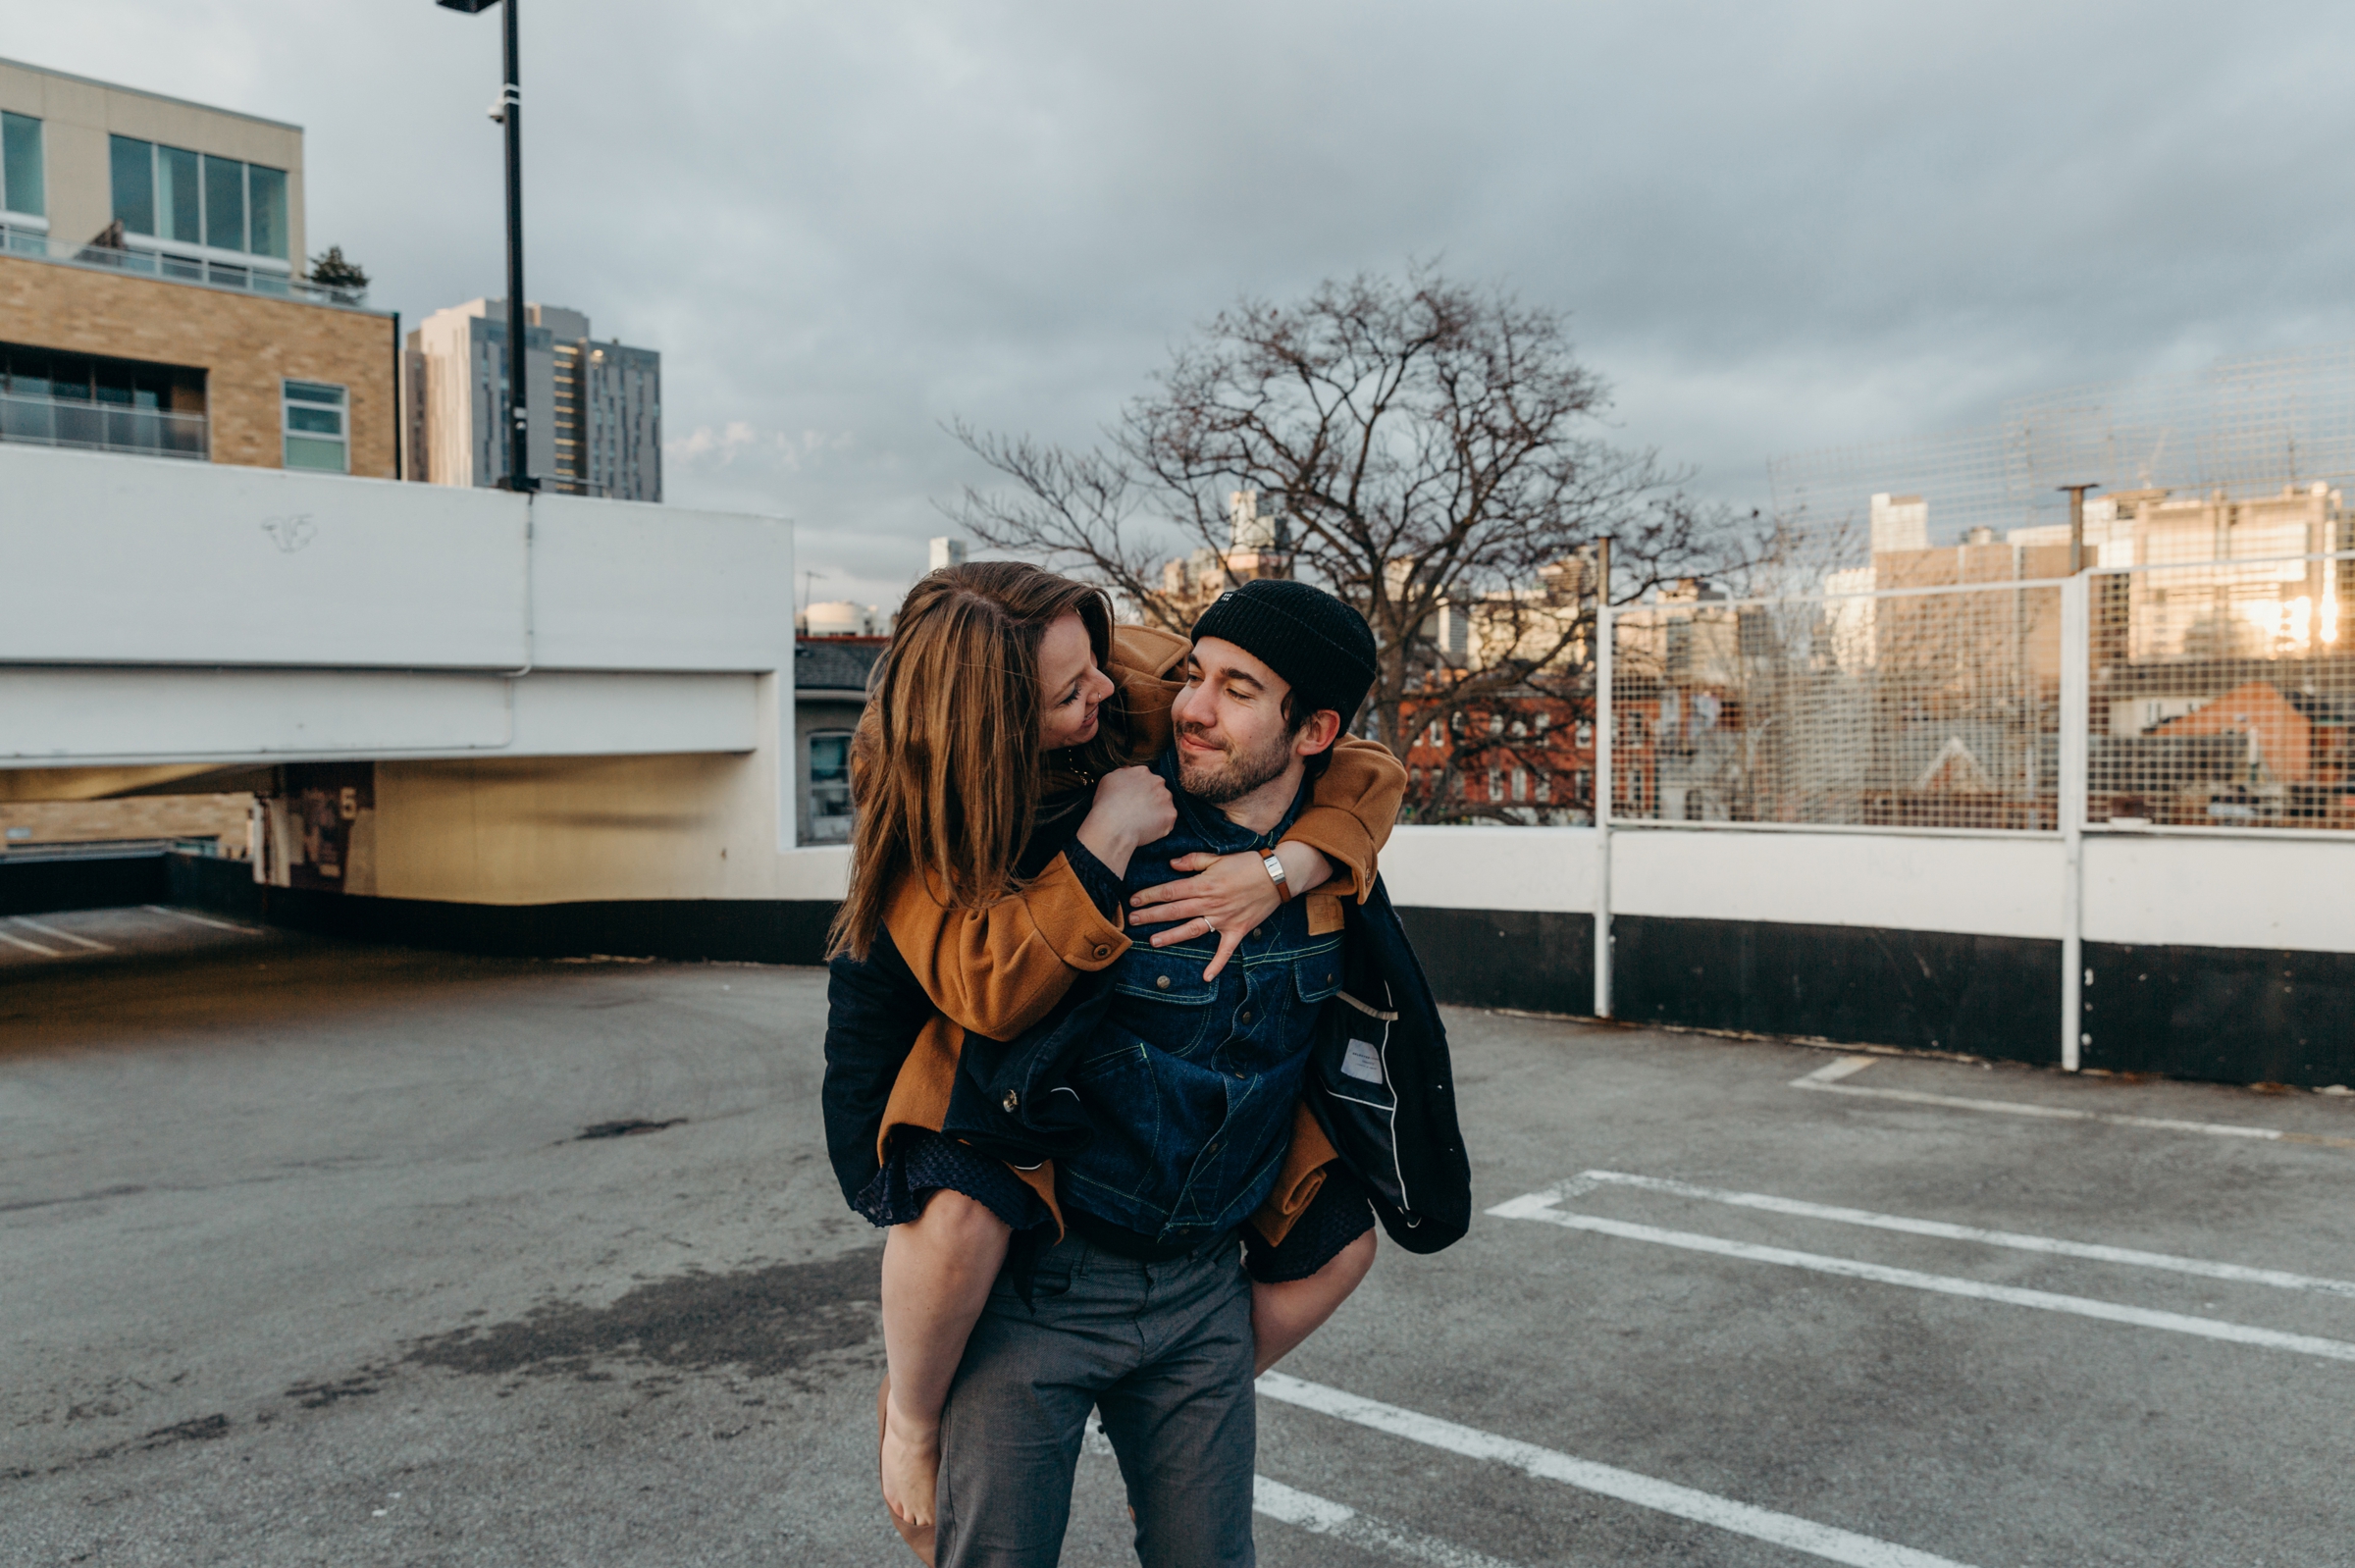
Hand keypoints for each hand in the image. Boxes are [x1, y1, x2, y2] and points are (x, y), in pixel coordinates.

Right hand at [1075, 766, 1174, 878]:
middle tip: (1139, 812)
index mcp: (1142, 772)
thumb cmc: (1106, 804)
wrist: (1113, 825)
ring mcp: (1166, 798)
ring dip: (1157, 812)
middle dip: (1151, 800)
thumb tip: (1128, 772)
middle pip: (1158, 790)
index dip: (1140, 791)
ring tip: (1142, 822)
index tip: (1134, 800)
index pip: (1146, 779)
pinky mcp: (1170, 815)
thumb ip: (1123, 774)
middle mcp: (1157, 781)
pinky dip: (1160, 826)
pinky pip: (1168, 821)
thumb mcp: (1109, 779)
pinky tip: (1147, 830)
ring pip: (1165, 805)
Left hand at [1128, 840, 1331, 979]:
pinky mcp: (1237, 930)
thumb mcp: (1218, 857)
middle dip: (1152, 916)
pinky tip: (1206, 977)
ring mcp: (1223, 919)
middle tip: (1133, 921)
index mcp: (1204, 884)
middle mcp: (1211, 903)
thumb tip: (1171, 865)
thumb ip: (1193, 861)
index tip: (1134, 900)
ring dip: (1172, 936)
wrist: (1277, 875)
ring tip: (1153, 942)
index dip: (1150, 896)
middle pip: (1175, 911)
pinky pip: (1225, 950)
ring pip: (1192, 930)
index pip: (1171, 891)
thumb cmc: (1247, 864)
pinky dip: (1216, 964)